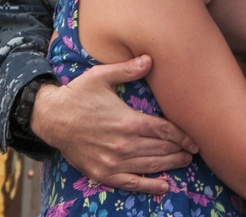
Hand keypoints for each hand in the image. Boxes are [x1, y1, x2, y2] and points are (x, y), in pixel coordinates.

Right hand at [32, 55, 197, 192]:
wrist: (51, 118)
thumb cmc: (78, 94)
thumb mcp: (101, 76)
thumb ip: (128, 70)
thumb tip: (150, 58)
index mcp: (127, 121)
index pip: (163, 130)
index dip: (181, 135)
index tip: (194, 139)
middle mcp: (123, 144)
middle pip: (160, 149)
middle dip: (179, 150)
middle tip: (194, 150)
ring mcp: (113, 161)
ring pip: (150, 165)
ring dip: (170, 165)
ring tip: (185, 162)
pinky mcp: (103, 173)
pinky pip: (131, 183)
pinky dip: (149, 186)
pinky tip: (164, 187)